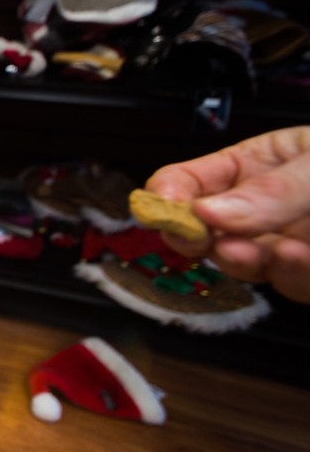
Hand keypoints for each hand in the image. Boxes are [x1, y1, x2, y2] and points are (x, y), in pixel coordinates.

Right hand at [146, 127, 309, 302]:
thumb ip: (271, 188)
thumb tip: (210, 212)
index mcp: (255, 166)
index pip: (189, 181)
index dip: (166, 194)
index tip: (157, 208)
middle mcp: (264, 210)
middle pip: (205, 230)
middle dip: (194, 235)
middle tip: (194, 237)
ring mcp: (287, 245)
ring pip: (244, 264)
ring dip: (239, 261)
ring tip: (244, 251)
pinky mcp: (309, 275)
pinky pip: (294, 284)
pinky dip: (292, 275)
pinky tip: (294, 258)